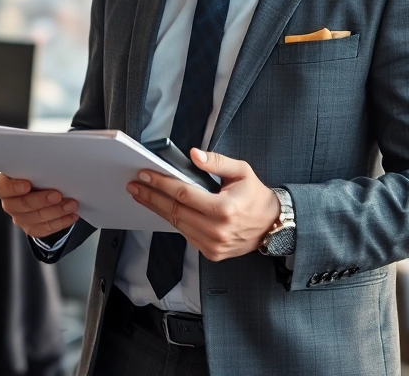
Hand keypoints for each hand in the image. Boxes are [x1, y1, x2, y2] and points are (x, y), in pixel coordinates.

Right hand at [0, 173, 79, 238]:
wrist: (43, 190)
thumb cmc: (36, 176)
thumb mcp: (33, 168)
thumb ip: (36, 167)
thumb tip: (52, 162)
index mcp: (5, 185)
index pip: (2, 188)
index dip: (13, 188)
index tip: (27, 185)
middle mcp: (10, 203)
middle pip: (22, 205)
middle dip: (42, 200)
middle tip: (57, 195)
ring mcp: (20, 218)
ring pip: (37, 218)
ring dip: (56, 211)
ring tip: (71, 204)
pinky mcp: (31, 228)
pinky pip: (46, 229)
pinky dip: (61, 222)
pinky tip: (72, 215)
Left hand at [128, 148, 280, 261]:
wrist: (273, 226)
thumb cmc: (256, 196)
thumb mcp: (241, 172)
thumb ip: (217, 162)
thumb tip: (194, 155)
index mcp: (224, 209)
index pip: (183, 194)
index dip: (161, 184)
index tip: (145, 175)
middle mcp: (217, 230)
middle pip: (174, 211)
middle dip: (151, 197)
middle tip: (135, 186)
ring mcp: (213, 245)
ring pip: (176, 224)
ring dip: (157, 209)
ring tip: (142, 195)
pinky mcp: (211, 253)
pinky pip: (185, 234)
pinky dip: (173, 220)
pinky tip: (162, 209)